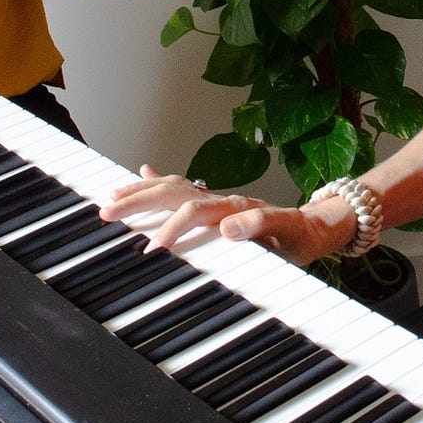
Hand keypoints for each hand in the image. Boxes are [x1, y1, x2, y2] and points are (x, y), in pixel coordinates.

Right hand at [101, 165, 353, 264]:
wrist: (315, 226)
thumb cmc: (301, 235)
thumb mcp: (288, 233)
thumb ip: (261, 225)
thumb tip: (227, 226)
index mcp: (234, 206)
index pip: (192, 211)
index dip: (171, 227)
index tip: (151, 247)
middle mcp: (220, 199)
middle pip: (172, 192)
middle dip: (139, 201)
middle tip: (107, 213)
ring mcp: (215, 199)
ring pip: (170, 188)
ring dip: (141, 192)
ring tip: (112, 197)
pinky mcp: (214, 204)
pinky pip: (180, 187)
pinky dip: (159, 182)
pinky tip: (143, 175)